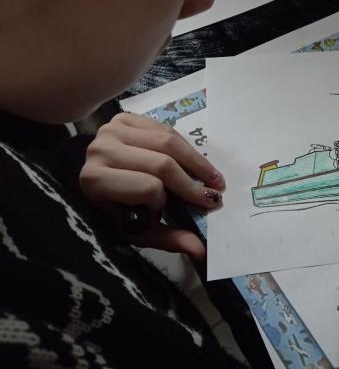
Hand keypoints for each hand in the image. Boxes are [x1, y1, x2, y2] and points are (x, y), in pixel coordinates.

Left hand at [80, 113, 224, 259]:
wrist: (93, 178)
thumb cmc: (114, 208)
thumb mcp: (136, 228)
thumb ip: (167, 238)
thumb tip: (200, 251)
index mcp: (96, 181)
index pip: (148, 187)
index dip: (169, 199)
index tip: (187, 209)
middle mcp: (100, 150)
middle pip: (162, 162)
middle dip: (193, 180)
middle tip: (215, 193)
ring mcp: (111, 130)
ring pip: (168, 141)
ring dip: (196, 160)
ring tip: (213, 176)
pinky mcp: (123, 117)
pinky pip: (164, 128)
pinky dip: (184, 144)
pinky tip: (193, 160)